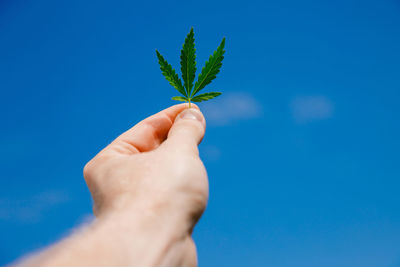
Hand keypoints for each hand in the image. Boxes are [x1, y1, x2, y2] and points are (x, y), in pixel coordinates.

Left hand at [83, 104, 207, 231]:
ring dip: (179, 165)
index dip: (171, 115)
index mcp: (110, 161)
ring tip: (194, 160)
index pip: (145, 128)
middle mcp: (115, 184)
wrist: (156, 247)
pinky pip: (167, 196)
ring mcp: (133, 206)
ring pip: (160, 175)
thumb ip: (186, 129)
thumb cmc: (160, 195)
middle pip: (151, 151)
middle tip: (199, 127)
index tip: (193, 108)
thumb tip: (193, 114)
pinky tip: (191, 188)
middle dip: (177, 139)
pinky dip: (180, 187)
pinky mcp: (150, 224)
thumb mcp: (178, 151)